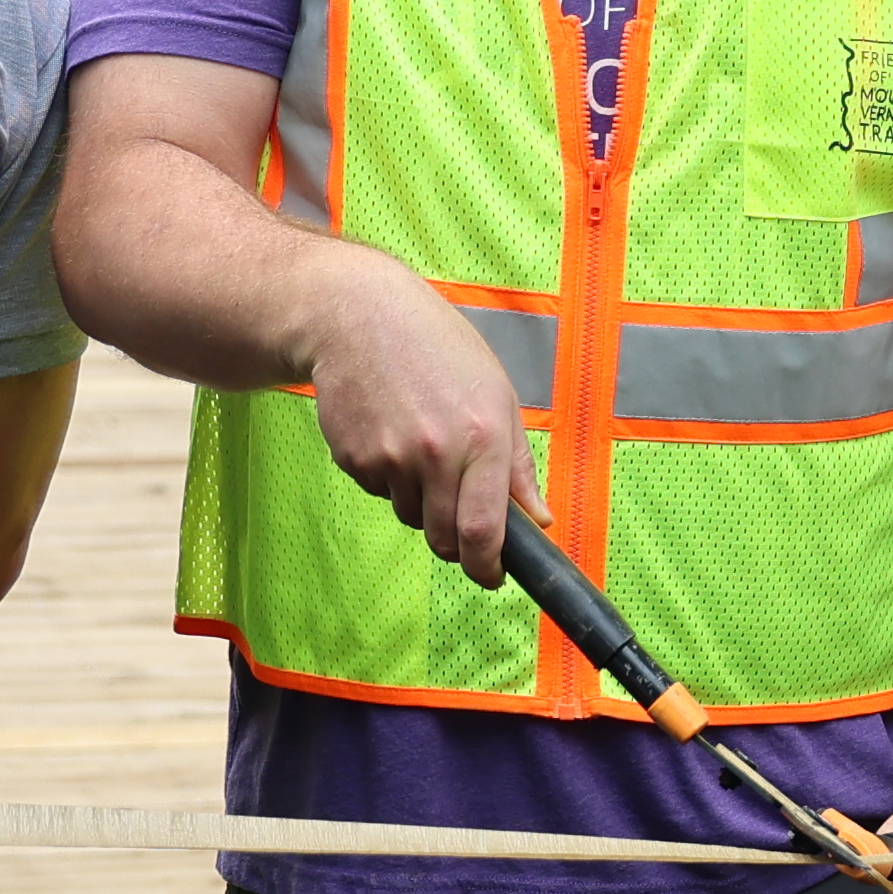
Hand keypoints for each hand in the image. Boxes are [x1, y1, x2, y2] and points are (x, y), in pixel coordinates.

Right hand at [295, 251, 536, 575]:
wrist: (359, 317)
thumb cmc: (438, 349)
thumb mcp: (496, 394)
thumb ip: (517, 464)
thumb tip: (538, 520)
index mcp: (483, 438)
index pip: (484, 532)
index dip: (488, 568)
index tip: (492, 576)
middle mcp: (436, 454)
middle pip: (444, 540)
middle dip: (454, 540)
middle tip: (456, 510)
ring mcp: (390, 459)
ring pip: (411, 516)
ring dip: (420, 500)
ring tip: (420, 443)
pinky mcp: (354, 459)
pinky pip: (378, 492)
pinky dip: (388, 477)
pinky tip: (389, 430)